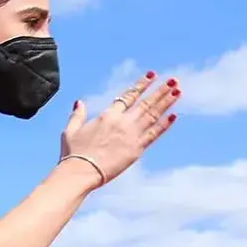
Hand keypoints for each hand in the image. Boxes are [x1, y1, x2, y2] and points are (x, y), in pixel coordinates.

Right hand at [60, 72, 179, 187]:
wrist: (81, 172)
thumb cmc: (73, 154)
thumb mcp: (70, 131)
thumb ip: (77, 115)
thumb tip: (79, 102)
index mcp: (107, 115)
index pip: (128, 95)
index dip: (141, 84)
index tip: (152, 75)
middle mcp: (122, 122)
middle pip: (145, 102)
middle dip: (160, 90)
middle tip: (173, 80)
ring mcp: (131, 135)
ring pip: (153, 114)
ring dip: (166, 102)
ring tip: (177, 91)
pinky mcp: (136, 149)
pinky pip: (154, 134)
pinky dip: (164, 125)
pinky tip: (173, 116)